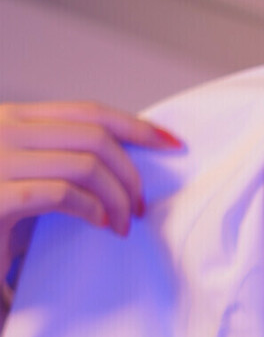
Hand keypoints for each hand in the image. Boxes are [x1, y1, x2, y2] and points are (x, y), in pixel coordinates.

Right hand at [0, 101, 184, 269]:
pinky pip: (63, 193)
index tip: (174, 145)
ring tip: (123, 224)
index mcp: (11, 119)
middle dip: (130, 172)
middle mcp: (1, 130)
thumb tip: (124, 164)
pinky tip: (100, 225)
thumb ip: (62, 159)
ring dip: (116, 197)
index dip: (137, 126)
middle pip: (94, 136)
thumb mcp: (26, 176)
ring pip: (86, 163)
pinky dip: (92, 209)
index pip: (87, 111)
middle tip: (140, 207)